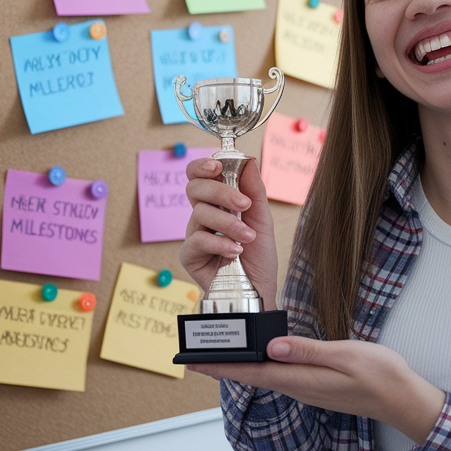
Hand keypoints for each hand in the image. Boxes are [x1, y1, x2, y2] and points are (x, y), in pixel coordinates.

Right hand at [179, 157, 278, 304]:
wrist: (258, 290)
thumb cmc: (259, 257)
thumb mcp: (262, 220)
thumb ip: (254, 190)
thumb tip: (248, 160)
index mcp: (217, 203)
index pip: (199, 176)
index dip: (202, 166)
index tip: (216, 166)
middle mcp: (202, 216)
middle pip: (195, 188)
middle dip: (221, 193)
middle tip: (243, 205)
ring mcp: (194, 235)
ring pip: (199, 213)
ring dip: (229, 224)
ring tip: (247, 238)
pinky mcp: (189, 256)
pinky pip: (196, 239)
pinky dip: (219, 243)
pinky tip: (234, 251)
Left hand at [189, 337, 445, 444]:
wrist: (403, 399)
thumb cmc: (379, 375)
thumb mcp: (345, 355)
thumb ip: (308, 351)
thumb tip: (271, 346)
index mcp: (301, 379)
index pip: (252, 372)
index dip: (222, 367)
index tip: (195, 363)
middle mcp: (298, 387)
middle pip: (253, 375)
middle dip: (224, 366)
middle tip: (196, 356)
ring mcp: (307, 389)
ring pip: (265, 376)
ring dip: (241, 366)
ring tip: (219, 354)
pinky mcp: (315, 386)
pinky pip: (280, 376)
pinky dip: (262, 366)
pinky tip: (258, 357)